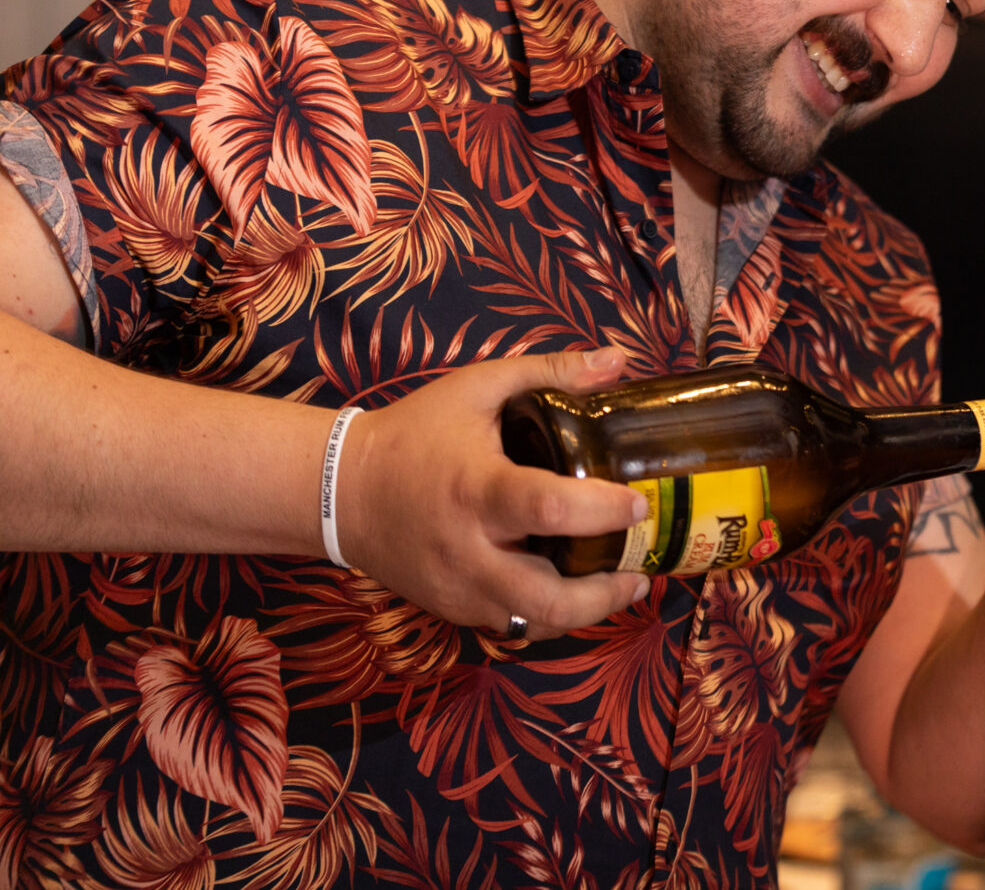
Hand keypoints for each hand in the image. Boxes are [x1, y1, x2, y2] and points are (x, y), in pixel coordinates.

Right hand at [337, 348, 649, 640]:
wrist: (340, 490)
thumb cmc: (414, 432)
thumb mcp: (477, 387)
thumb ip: (550, 371)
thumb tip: (618, 359)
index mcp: (478, 490)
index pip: (551, 508)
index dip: (604, 510)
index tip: (639, 503)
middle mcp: (470, 550)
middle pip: (548, 598)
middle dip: (606, 593)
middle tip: (642, 566)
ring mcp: (458, 588)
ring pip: (534, 624)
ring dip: (585, 612)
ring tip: (620, 583)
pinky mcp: (451, 608)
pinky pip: (511, 626)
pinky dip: (548, 616)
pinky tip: (573, 590)